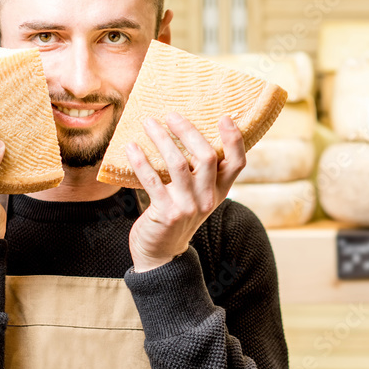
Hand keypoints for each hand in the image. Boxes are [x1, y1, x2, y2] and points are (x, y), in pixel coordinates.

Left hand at [126, 113, 245, 271]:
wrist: (161, 253)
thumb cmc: (177, 215)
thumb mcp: (197, 197)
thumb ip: (199, 173)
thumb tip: (185, 132)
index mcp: (219, 191)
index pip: (237, 164)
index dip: (234, 140)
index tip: (224, 117)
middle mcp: (207, 198)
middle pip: (206, 157)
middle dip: (188, 131)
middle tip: (171, 115)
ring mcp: (188, 207)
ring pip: (178, 164)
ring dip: (161, 139)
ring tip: (148, 122)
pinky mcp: (166, 213)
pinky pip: (152, 180)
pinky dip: (140, 161)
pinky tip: (131, 147)